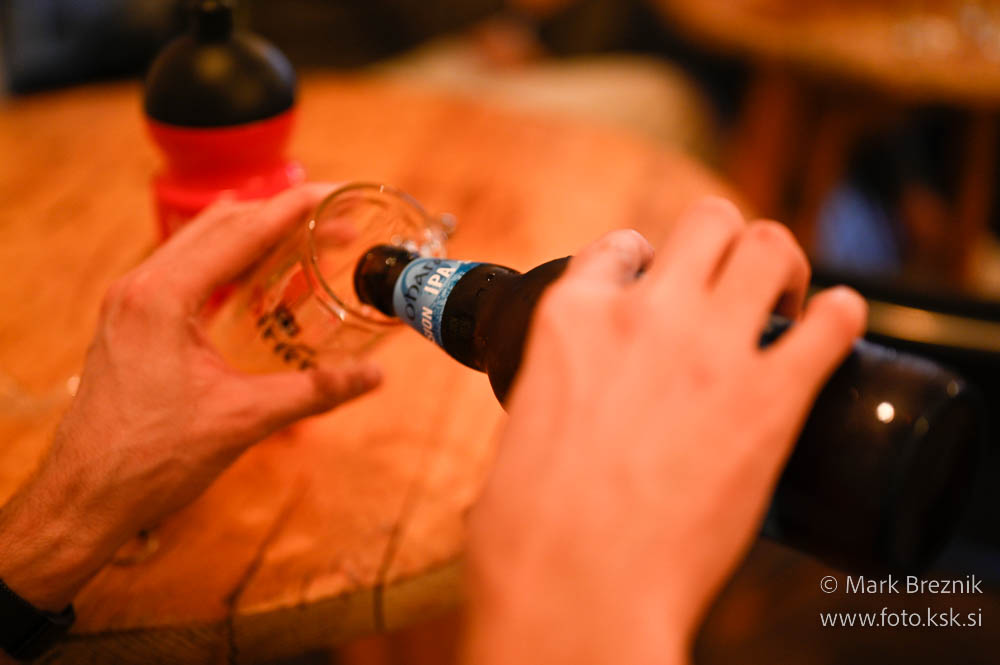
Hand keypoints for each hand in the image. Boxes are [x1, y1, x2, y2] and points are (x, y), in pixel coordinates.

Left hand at [0, 185, 380, 612]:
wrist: (85, 498)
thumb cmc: (152, 459)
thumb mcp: (244, 420)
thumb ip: (314, 392)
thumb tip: (374, 376)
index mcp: (163, 297)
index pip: (241, 232)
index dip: (295, 209)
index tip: (337, 196)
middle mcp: (140, 287)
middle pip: (218, 224)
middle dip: (279, 213)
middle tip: (332, 219)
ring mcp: (129, 303)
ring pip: (197, 242)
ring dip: (251, 233)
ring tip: (302, 237)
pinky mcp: (130, 322)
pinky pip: (183, 270)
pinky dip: (225, 260)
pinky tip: (254, 277)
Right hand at [464, 198, 865, 664]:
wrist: (575, 584)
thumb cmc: (531, 527)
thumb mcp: (526, 425)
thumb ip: (556, 397)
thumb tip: (575, 418)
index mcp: (572, 317)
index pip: (622, 246)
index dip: (646, 256)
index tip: (661, 277)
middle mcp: (644, 314)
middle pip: (709, 222)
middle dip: (728, 243)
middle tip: (739, 287)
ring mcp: (708, 351)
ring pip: (771, 247)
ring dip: (785, 265)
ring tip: (789, 301)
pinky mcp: (769, 399)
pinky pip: (831, 324)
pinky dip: (842, 315)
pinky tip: (840, 322)